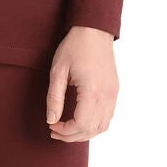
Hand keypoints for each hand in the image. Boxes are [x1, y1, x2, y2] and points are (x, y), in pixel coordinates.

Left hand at [46, 26, 117, 140]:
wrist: (94, 30)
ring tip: (67, 129)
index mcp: (92, 90)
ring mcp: (113, 93)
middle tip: (55, 131)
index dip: (65, 131)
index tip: (52, 126)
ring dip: (84, 133)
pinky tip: (80, 121)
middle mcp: (106, 95)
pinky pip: (108, 117)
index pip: (81, 124)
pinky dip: (94, 125)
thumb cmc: (75, 47)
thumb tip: (51, 120)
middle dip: (72, 136)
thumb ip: (54, 98)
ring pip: (102, 127)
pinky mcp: (114, 91)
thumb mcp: (58, 71)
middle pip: (92, 129)